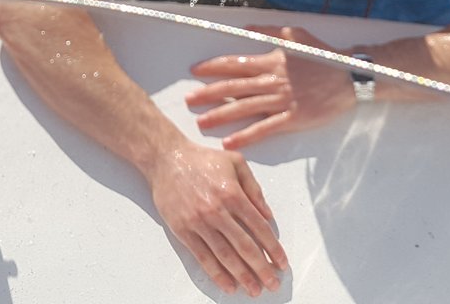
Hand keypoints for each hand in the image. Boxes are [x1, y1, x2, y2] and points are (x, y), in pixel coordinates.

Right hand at [144, 141, 286, 295]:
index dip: (273, 248)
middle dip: (262, 268)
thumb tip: (268, 215)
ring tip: (254, 289)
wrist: (166, 160)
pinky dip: (217, 274)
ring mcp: (199, 223)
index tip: (282, 263)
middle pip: (245, 247)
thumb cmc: (202, 160)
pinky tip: (228, 284)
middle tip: (273, 284)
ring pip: (225, 256)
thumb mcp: (236, 162)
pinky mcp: (183, 231)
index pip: (260, 228)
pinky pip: (203, 257)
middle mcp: (217, 211)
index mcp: (233, 194)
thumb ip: (254, 189)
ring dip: (242, 276)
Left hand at [187, 26, 356, 149]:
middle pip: (232, 87)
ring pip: (243, 108)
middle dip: (208, 94)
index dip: (212, 68)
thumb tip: (245, 29)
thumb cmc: (322, 55)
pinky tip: (230, 142)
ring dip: (220, 116)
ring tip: (201, 122)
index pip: (234, 64)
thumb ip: (268, 32)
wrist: (348, 76)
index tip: (195, 72)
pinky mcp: (292, 118)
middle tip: (189, 100)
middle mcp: (272, 81)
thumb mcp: (294, 35)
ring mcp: (281, 101)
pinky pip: (264, 129)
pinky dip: (246, 136)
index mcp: (271, 61)